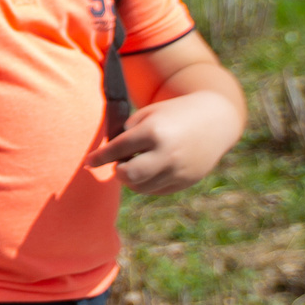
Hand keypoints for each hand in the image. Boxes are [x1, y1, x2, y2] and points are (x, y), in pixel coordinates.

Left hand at [86, 94, 241, 195]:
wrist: (215, 120)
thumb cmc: (173, 114)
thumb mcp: (148, 114)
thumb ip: (127, 133)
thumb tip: (107, 155)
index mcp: (154, 132)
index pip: (117, 150)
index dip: (99, 158)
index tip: (88, 162)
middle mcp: (166, 154)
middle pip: (128, 176)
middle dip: (118, 171)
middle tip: (120, 162)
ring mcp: (178, 170)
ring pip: (141, 187)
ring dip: (131, 178)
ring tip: (137, 163)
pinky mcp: (186, 181)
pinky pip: (156, 190)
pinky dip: (147, 182)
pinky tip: (152, 168)